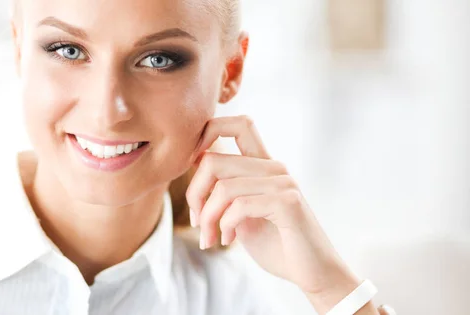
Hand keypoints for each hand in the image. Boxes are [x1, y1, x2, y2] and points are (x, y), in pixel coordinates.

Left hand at [186, 116, 360, 303]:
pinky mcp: (288, 203)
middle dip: (194, 195)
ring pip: (222, 187)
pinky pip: (239, 205)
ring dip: (207, 218)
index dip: (207, 134)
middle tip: (197, 223)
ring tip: (209, 238)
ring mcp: (283, 183)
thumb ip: (223, 188)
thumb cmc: (276, 244)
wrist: (312, 273)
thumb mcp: (240, 213)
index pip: (238, 124)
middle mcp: (274, 168)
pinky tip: (227, 240)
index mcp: (263, 165)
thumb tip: (195, 160)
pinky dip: (224, 226)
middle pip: (213, 161)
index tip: (192, 169)